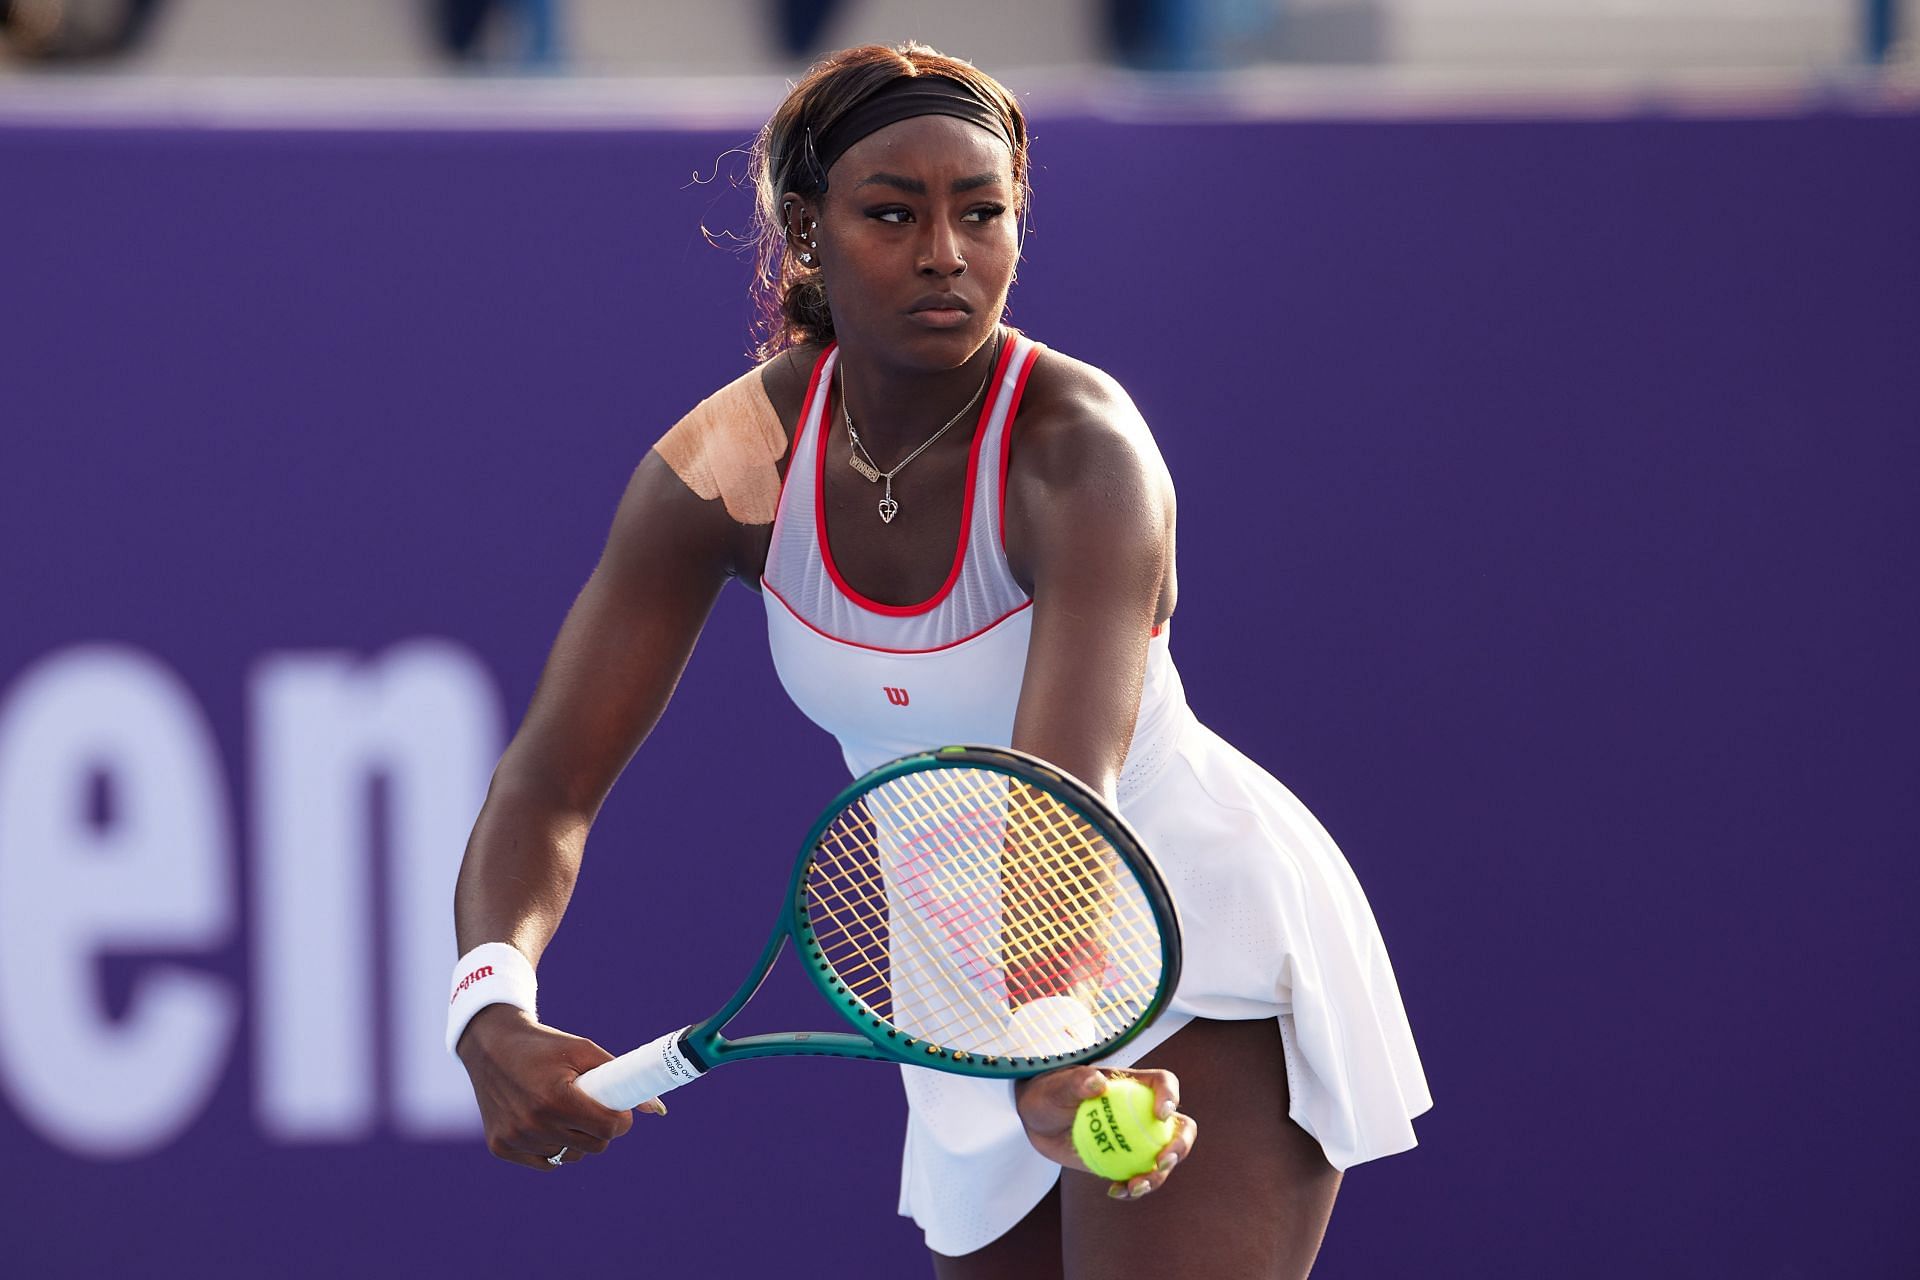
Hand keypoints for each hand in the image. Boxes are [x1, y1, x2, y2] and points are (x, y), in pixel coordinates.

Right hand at [455, 1004, 660, 1169]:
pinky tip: (546, 1123)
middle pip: (594, 1146)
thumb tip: (657, 1109)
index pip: (608, 1128)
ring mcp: (515, 1138)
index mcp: (555, 1098)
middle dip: (601, 1129)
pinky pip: (546, 1161)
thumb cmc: (544, 1045)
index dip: (621, 1120)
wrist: (491, 1046)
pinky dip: (553, 1147)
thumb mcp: (582, 1050)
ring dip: (577, 1140)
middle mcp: (533, 1123)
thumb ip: (620, 1075)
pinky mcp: (500, 1147)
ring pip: (571, 1156)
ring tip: (566, 1111)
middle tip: (594, 1107)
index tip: (620, 1110)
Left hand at [1015, 1066, 1196, 1199]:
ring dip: (1157, 1177)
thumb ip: (1077, 1082)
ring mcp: (1136, 1140)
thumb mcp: (1058, 1085)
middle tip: (1162, 1161)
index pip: (1163, 1083)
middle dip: (1179, 1146)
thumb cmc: (1050, 1092)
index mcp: (1134, 1085)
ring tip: (1135, 1187)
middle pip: (1178, 1127)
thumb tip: (1098, 1083)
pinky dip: (1132, 1189)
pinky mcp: (1124, 1162)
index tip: (1161, 1114)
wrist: (1038, 1119)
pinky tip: (1115, 1193)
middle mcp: (1143, 1112)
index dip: (1171, 1096)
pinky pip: (1137, 1178)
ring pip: (1162, 1160)